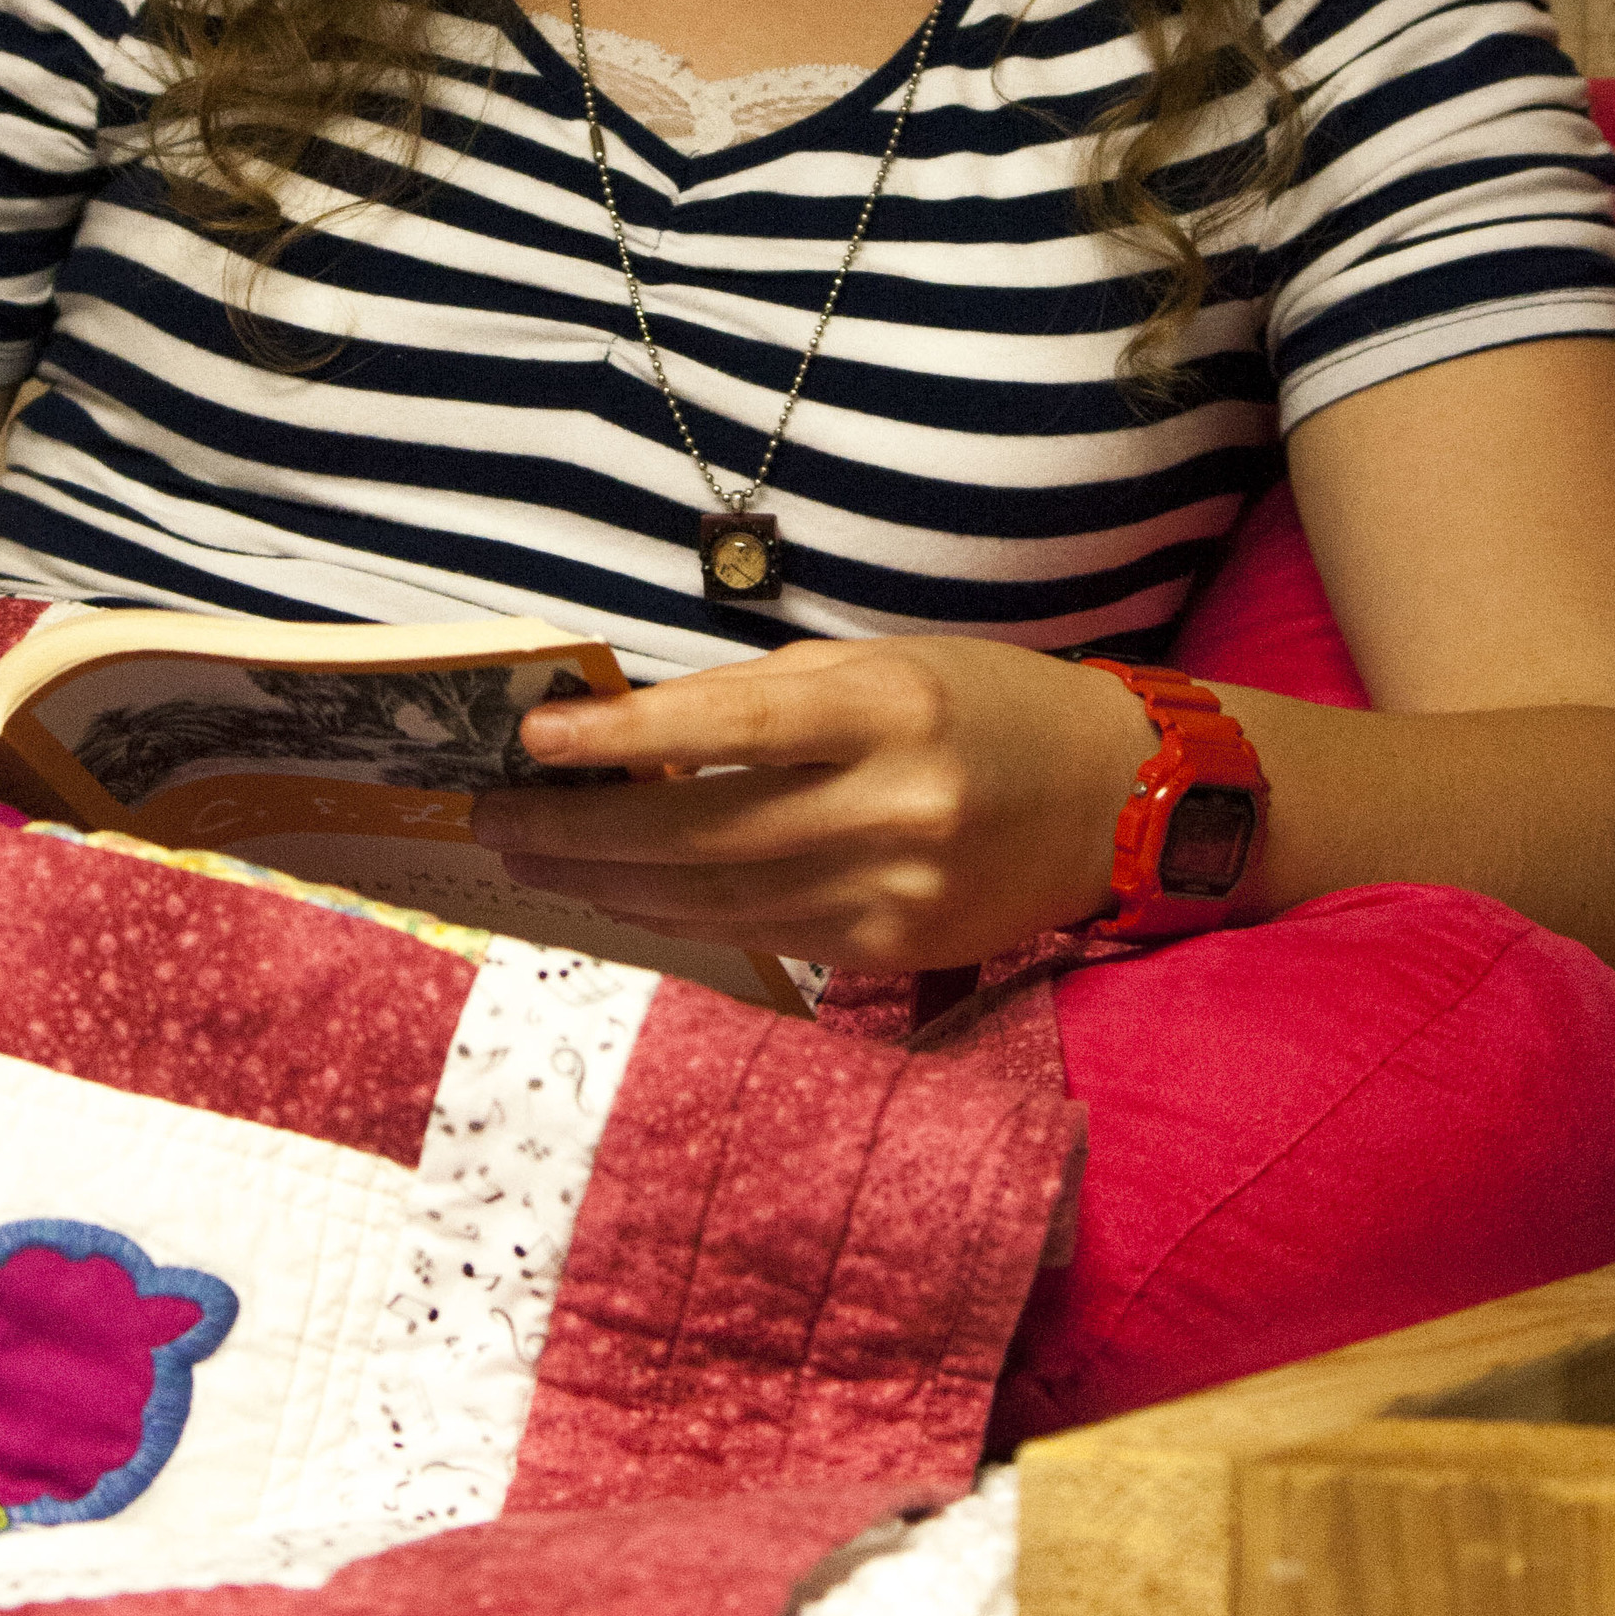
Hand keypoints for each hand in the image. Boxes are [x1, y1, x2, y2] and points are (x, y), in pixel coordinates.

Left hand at [470, 634, 1151, 970]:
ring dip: (611, 883)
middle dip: (579, 831)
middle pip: (701, 834)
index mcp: (887, 709)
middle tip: (495, 821)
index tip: (534, 740)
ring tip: (536, 860)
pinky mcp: (898, 950)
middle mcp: (894, 806)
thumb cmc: (982, 708)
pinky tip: (629, 893)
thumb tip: (633, 734)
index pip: (729, 729)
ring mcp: (896, 892)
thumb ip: (763, 699)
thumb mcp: (882, 665)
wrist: (1119, 800)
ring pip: (717, 901)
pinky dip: (685, 916)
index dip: (622, 740)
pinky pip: (766, 936)